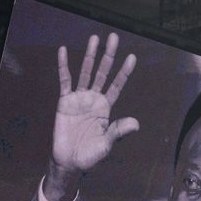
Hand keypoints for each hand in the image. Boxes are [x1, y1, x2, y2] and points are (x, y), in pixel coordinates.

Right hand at [45, 33, 137, 200]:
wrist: (69, 163)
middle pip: (103, 72)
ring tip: (94, 38)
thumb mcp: (107, 145)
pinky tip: (64, 51)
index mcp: (106, 108)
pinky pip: (65, 80)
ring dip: (90, 55)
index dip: (124, 72)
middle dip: (109, 55)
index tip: (132, 57)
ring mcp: (79, 98)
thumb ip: (119, 132)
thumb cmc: (90, 156)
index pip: (117, 85)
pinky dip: (64, 65)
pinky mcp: (65, 102)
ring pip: (86, 72)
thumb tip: (136, 124)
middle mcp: (94, 99)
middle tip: (114, 37)